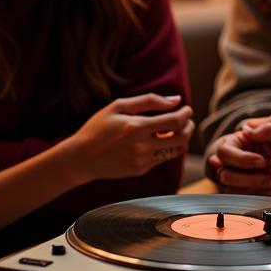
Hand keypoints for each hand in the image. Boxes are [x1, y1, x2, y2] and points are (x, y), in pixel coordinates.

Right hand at [66, 94, 194, 182]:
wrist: (81, 158)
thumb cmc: (98, 128)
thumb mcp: (118, 106)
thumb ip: (150, 101)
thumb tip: (176, 100)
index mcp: (136, 127)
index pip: (175, 121)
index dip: (186, 114)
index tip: (186, 109)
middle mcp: (141, 146)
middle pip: (182, 139)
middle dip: (189, 127)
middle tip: (185, 120)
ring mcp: (142, 161)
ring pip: (175, 151)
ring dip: (181, 139)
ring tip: (175, 130)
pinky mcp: (140, 170)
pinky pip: (162, 159)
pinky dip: (166, 148)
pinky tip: (157, 140)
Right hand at [210, 114, 270, 201]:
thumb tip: (245, 128)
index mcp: (267, 135)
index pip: (237, 138)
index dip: (240, 151)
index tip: (258, 158)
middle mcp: (260, 153)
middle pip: (228, 160)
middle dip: (247, 167)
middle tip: (269, 168)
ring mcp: (260, 172)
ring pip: (231, 177)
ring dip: (252, 180)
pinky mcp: (264, 190)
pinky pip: (243, 193)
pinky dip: (255, 192)